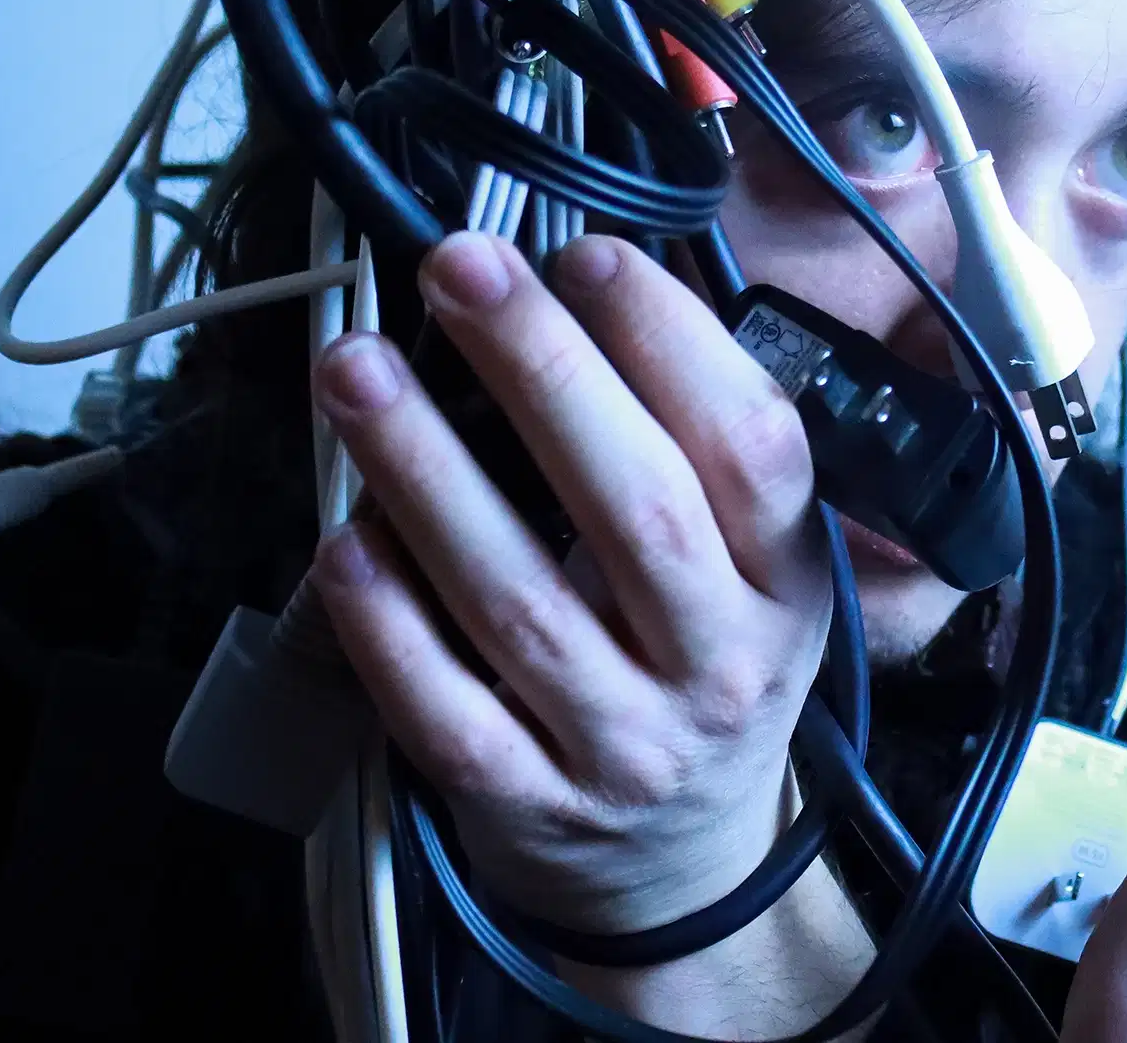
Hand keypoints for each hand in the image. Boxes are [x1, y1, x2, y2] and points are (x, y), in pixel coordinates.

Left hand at [310, 230, 830, 937]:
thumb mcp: (756, 572)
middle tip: (457, 266)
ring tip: (355, 368)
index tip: (585, 254)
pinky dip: (391, 623)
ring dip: (430, 470)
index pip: (751, 446)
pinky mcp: (528, 808)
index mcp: (784, 580)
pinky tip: (343, 537)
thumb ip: (696, 450)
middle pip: (633, 506)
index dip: (672, 342)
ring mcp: (623, 744)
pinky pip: (449, 712)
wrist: (683, 872)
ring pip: (519, 599)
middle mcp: (717, 662)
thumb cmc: (701, 671)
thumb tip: (582, 286)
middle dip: (541, 370)